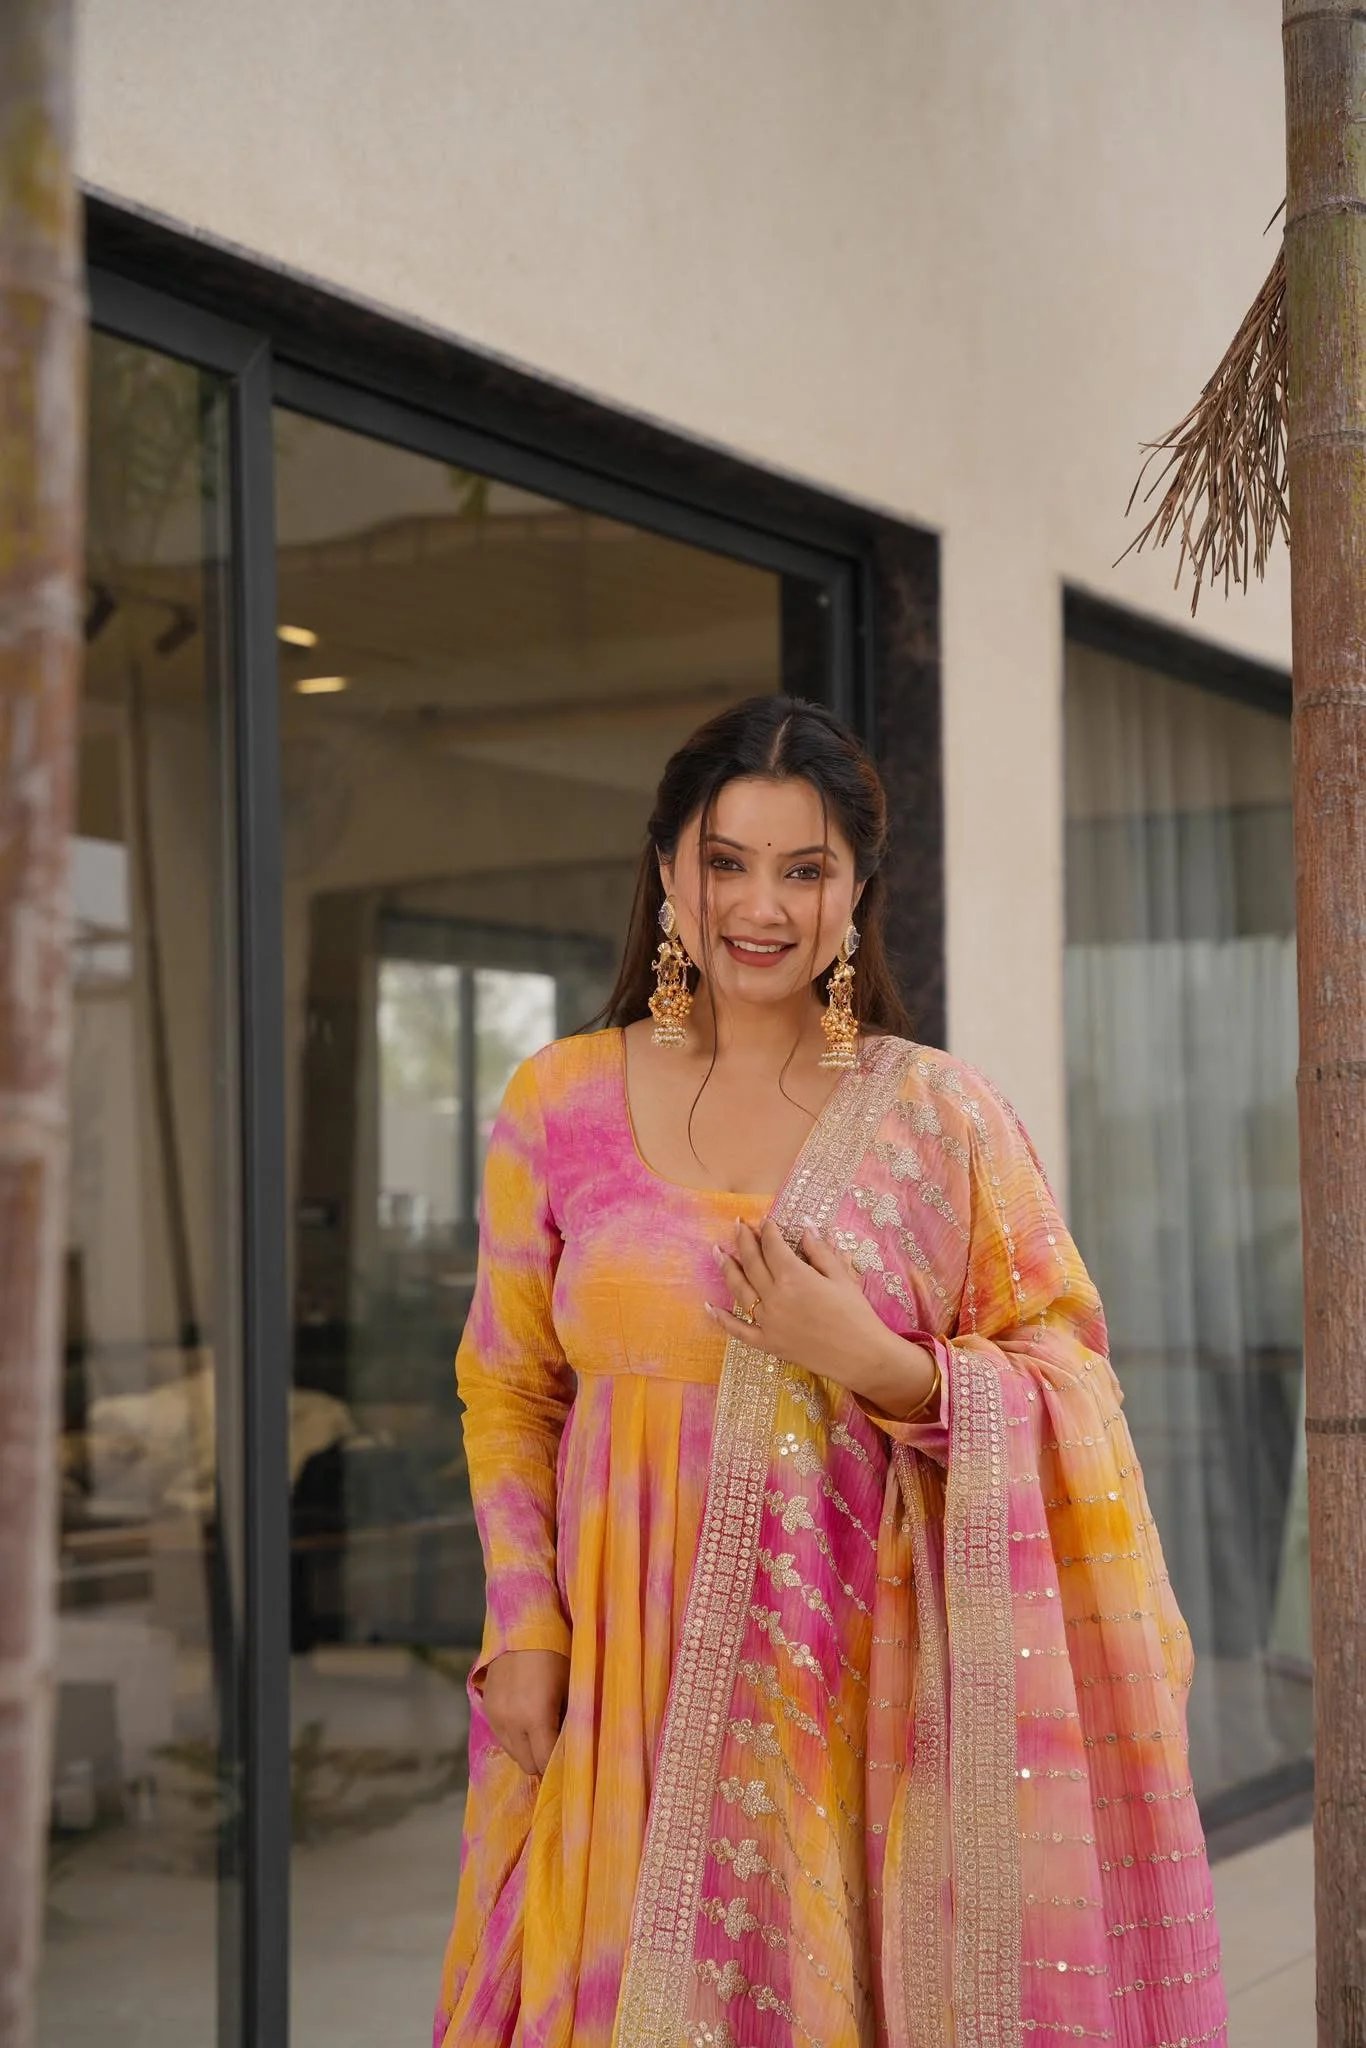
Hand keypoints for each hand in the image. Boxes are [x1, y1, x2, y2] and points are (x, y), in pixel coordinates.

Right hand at [482, 1649, 569, 1775]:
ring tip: (545, 1735)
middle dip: (543, 1763)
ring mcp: (495, 1716)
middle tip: (560, 1752)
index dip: (559, 1768)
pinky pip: (502, 1737)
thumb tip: (575, 1750)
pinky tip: (529, 1722)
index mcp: (535, 1717)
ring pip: (513, 1753)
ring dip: (528, 1751)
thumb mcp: (571, 1688)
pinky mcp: (486, 1708)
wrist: (523, 1625)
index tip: (572, 1766)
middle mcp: (510, 1722)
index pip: (544, 1762)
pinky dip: (516, 1738)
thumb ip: (571, 1723)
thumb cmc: (558, 1654)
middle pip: (527, 1764)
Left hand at [706, 1217, 938, 1418]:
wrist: (861, 1356)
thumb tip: (805, 1228)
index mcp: (794, 1276)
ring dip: (727, 1268)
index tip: (765, 1221)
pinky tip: (709, 1307)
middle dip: (744, 1241)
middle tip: (738, 1226)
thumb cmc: (856, 1314)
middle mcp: (774, 1296)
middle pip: (752, 1262)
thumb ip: (819, 1251)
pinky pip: (738, 1330)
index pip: (772, 1246)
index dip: (768, 1231)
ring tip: (717, 1252)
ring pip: (739, 1290)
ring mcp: (767, 1321)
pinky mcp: (767, 1343)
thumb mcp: (841, 1277)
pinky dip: (722, 1319)